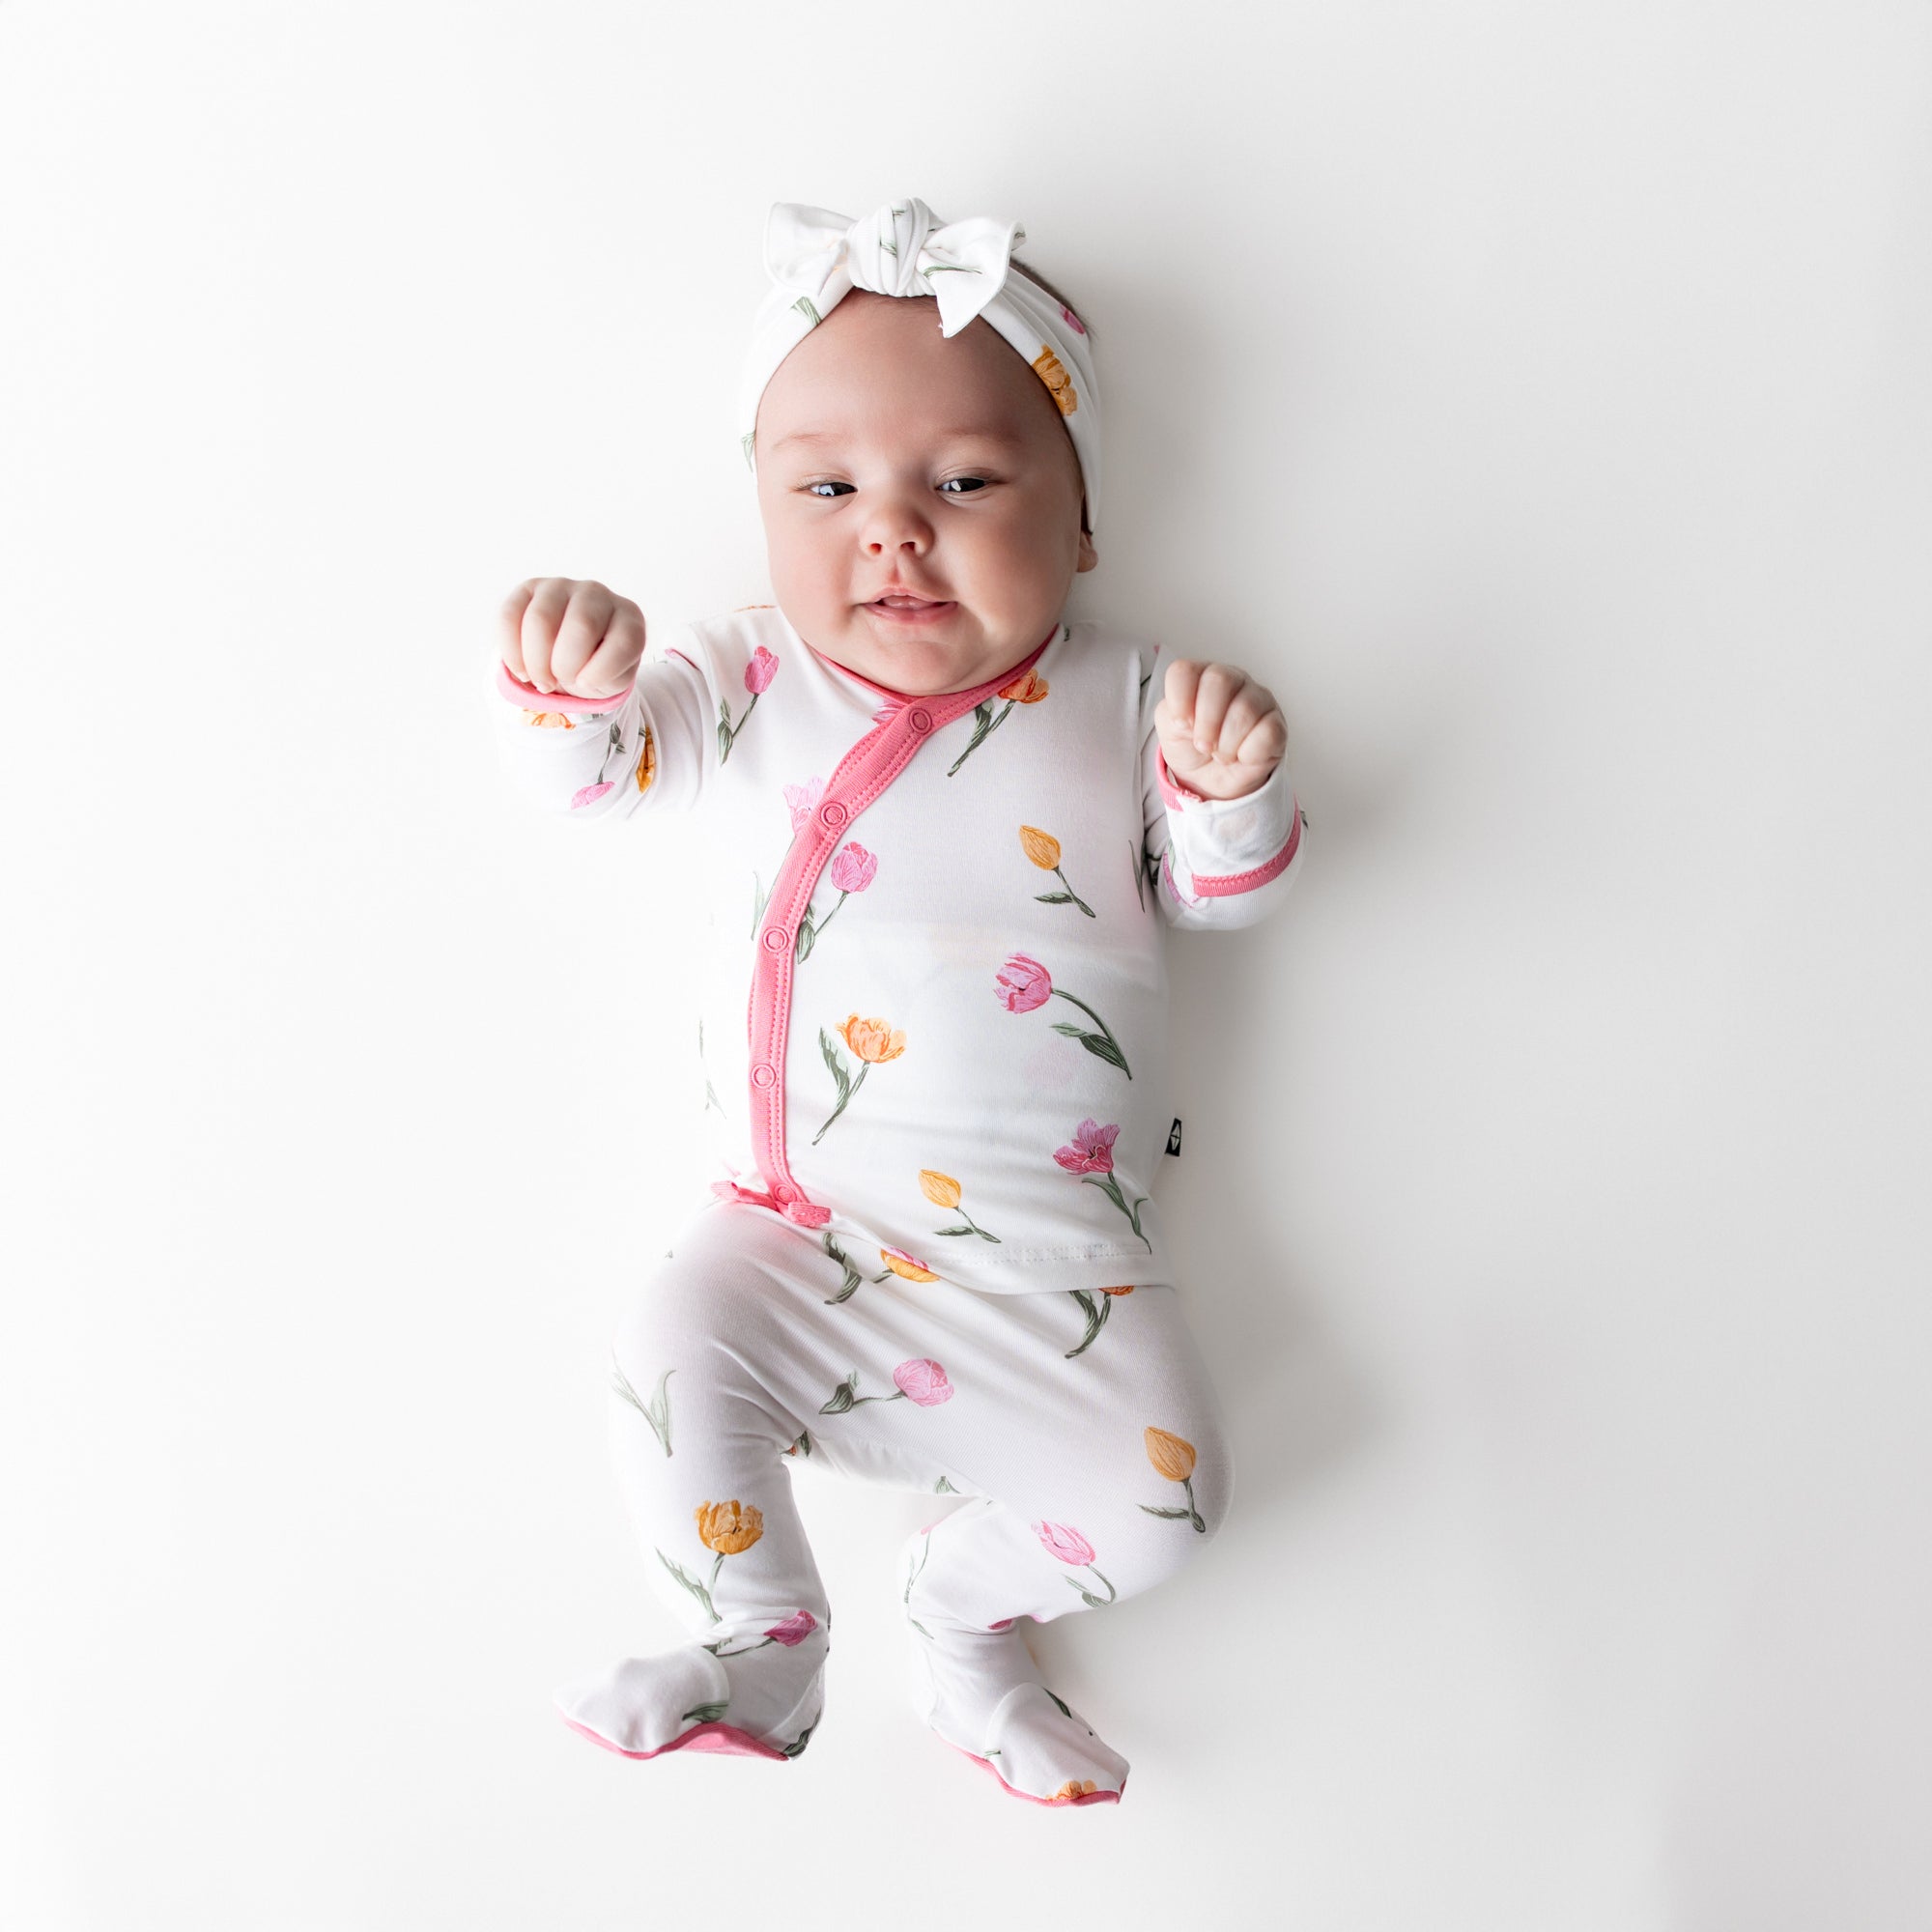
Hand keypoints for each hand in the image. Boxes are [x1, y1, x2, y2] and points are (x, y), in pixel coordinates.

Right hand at [499, 578, 645, 699]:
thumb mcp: (613, 680)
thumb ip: (607, 678)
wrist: (571, 656)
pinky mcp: (528, 589)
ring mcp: (562, 586)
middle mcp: (597, 594)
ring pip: (540, 620)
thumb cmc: (596, 667)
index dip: (601, 671)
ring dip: (536, 662)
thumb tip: (581, 676)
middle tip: (558, 683)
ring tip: (541, 680)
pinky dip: (512, 651)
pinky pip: (510, 615)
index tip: (586, 684)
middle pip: (581, 626)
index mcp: (628, 617)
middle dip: (565, 667)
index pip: (623, 641)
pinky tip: (522, 670)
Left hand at [1155, 659, 1286, 800]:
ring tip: (1221, 754)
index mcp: (1200, 676)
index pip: (1184, 671)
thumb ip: (1169, 714)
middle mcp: (1232, 679)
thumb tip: (1187, 716)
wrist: (1212, 779)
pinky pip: (1266, 733)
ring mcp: (1259, 698)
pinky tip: (1242, 755)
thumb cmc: (1191, 747)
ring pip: (1244, 709)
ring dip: (1226, 743)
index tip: (1180, 725)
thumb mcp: (1169, 730)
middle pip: (1219, 680)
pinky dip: (1248, 753)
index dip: (1179, 700)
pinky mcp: (1277, 724)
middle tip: (1203, 745)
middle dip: (1206, 721)